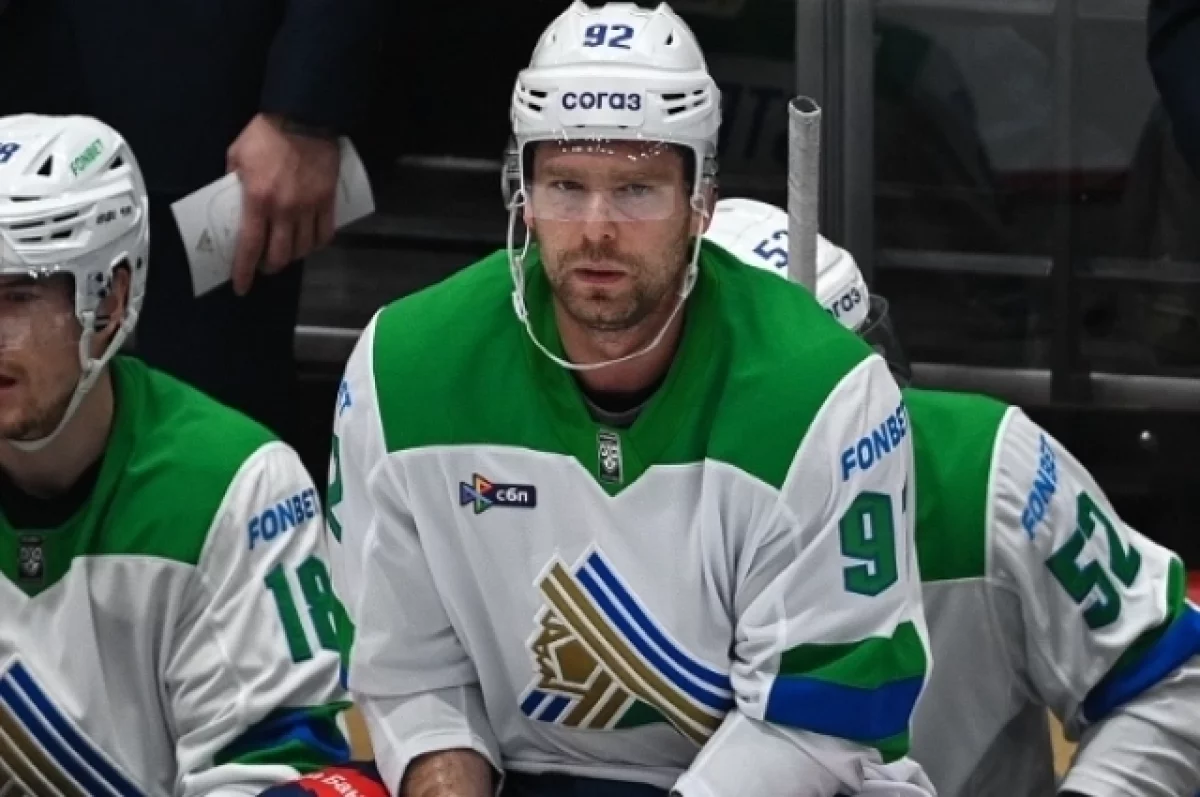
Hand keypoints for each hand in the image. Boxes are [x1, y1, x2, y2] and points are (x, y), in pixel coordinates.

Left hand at [226, 113, 339, 295]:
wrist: (303, 118)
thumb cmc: (266, 134)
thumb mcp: (237, 155)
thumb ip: (233, 180)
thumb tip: (232, 197)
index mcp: (257, 200)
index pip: (250, 246)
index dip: (244, 271)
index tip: (241, 286)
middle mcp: (284, 210)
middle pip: (280, 255)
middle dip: (270, 266)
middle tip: (264, 265)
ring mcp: (309, 207)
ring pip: (303, 248)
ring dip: (293, 256)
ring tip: (287, 253)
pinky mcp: (327, 201)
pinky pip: (325, 233)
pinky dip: (316, 244)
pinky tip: (310, 243)